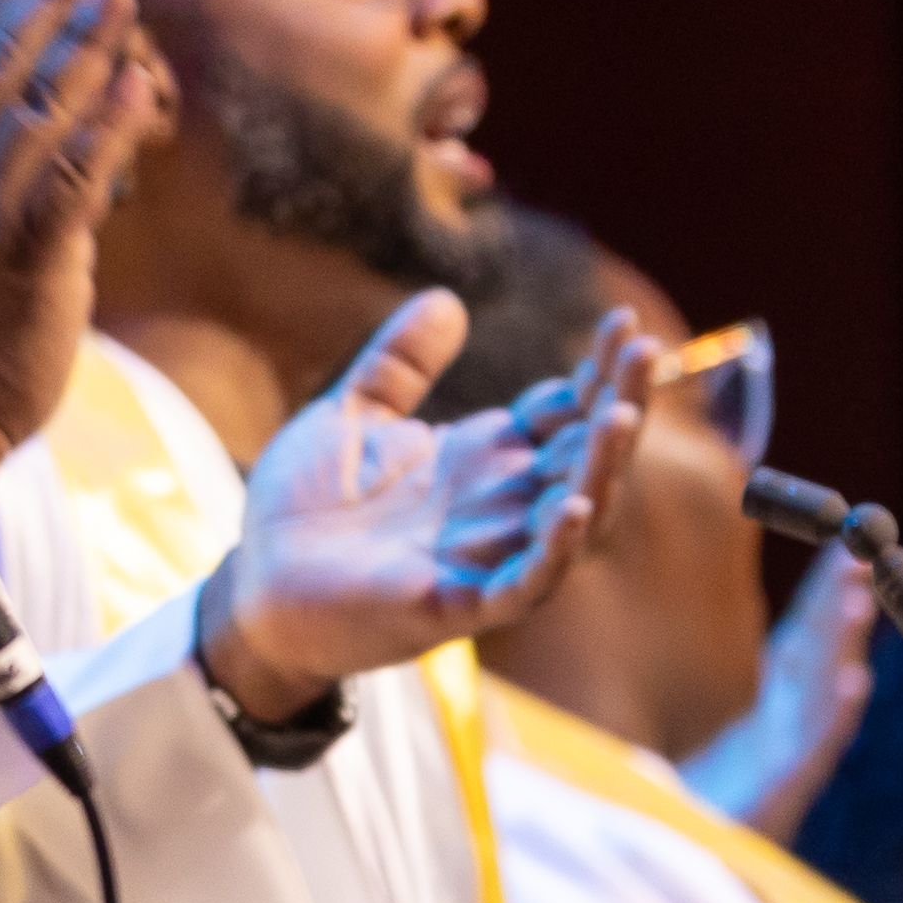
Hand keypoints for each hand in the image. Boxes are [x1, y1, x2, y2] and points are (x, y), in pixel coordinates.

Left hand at [198, 296, 646, 720]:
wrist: (254, 584)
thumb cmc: (301, 508)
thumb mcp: (350, 416)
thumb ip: (399, 364)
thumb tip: (448, 298)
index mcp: (481, 459)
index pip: (562, 411)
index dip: (598, 372)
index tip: (624, 323)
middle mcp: (496, 505)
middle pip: (582, 454)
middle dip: (619, 404)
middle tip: (648, 351)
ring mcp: (483, 556)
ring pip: (571, 516)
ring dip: (600, 469)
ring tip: (621, 416)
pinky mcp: (456, 604)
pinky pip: (524, 582)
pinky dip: (554, 550)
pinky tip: (572, 506)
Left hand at [682, 543, 876, 840]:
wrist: (691, 873)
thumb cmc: (718, 808)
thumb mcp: (740, 739)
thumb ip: (768, 697)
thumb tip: (779, 645)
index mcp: (779, 713)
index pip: (810, 640)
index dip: (830, 595)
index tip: (849, 548)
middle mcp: (790, 732)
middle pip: (823, 657)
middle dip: (844, 606)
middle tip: (864, 556)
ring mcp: (788, 763)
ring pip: (824, 695)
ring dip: (845, 646)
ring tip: (861, 601)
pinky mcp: (779, 798)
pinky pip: (812, 753)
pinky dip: (834, 716)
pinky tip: (852, 683)